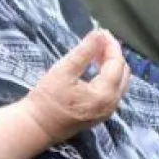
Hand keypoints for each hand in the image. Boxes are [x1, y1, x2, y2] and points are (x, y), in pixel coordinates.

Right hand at [21, 30, 129, 145]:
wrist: (36, 127)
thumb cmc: (47, 99)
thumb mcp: (64, 70)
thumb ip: (84, 51)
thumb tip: (99, 33)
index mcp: (105, 93)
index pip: (116, 63)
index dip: (111, 45)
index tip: (101, 31)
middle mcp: (111, 104)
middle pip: (122, 72)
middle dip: (112, 54)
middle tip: (98, 41)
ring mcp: (107, 111)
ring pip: (118, 82)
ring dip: (110, 65)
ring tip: (95, 52)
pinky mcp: (100, 114)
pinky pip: (112, 91)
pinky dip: (107, 76)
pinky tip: (94, 68)